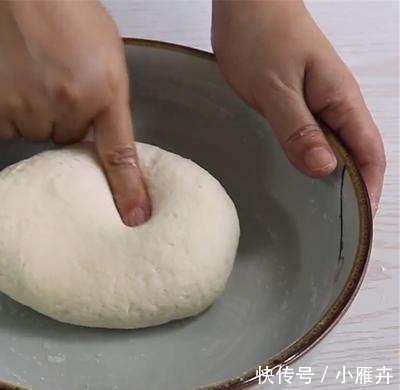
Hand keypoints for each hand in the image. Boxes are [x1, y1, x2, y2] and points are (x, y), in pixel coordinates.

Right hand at [0, 0, 150, 225]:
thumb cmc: (60, 6)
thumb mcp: (103, 45)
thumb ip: (104, 89)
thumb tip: (95, 124)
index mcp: (105, 87)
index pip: (119, 151)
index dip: (127, 189)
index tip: (134, 217)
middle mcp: (70, 104)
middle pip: (69, 140)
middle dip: (63, 118)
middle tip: (52, 79)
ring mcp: (31, 108)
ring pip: (37, 136)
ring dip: (34, 115)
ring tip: (27, 74)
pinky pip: (7, 132)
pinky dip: (7, 112)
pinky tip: (7, 81)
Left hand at [212, 0, 385, 212]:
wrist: (246, 1)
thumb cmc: (261, 35)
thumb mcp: (275, 87)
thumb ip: (298, 129)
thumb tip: (326, 170)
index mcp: (340, 101)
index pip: (369, 154)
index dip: (368, 190)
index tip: (358, 226)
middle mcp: (335, 104)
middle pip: (355, 155)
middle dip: (351, 192)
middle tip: (333, 230)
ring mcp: (315, 101)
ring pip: (332, 147)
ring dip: (329, 178)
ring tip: (315, 214)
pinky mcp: (295, 99)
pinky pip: (310, 135)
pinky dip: (308, 159)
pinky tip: (293, 175)